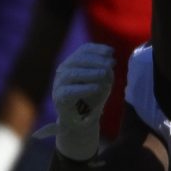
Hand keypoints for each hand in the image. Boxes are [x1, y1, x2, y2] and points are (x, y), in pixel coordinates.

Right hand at [47, 44, 115, 161]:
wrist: (82, 121)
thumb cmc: (93, 98)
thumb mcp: (103, 80)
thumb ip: (106, 69)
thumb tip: (110, 60)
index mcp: (74, 62)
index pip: (84, 50)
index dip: (98, 49)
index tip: (111, 52)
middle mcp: (64, 70)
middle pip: (77, 59)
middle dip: (96, 60)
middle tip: (110, 65)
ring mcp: (59, 83)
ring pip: (72, 73)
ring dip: (90, 72)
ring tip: (104, 74)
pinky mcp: (58, 98)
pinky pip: (70, 91)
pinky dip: (84, 88)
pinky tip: (96, 88)